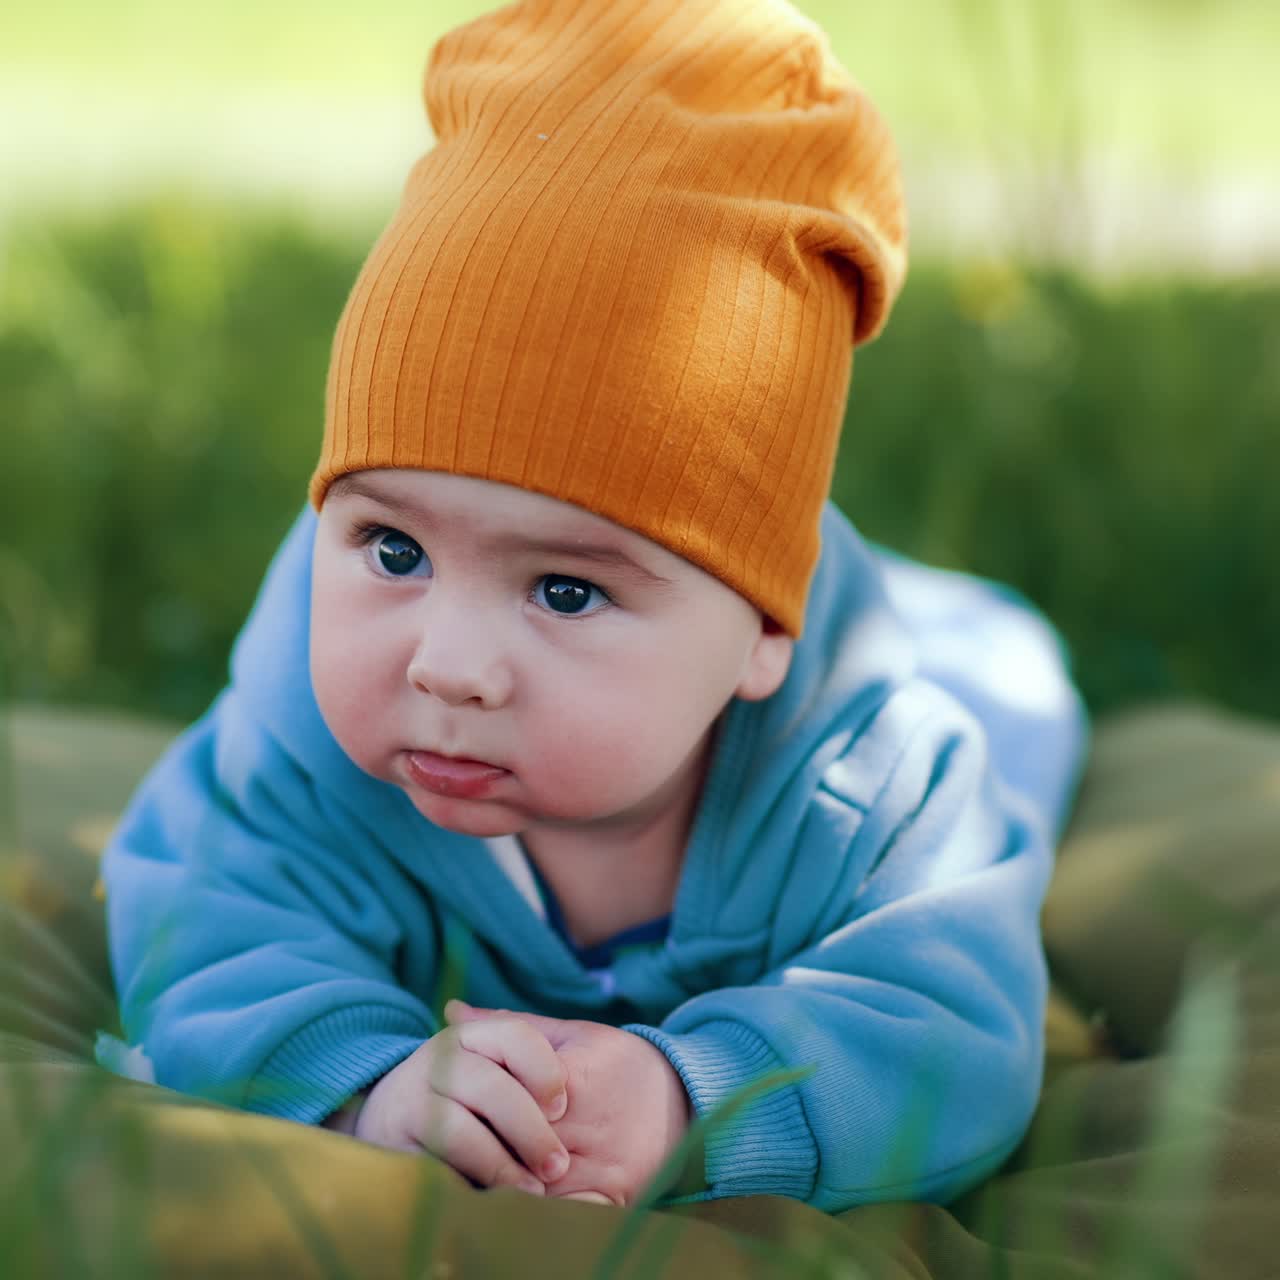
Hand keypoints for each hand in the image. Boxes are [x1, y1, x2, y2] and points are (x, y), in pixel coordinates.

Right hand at [340, 1011, 570, 1195]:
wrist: (390, 1120)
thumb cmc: (467, 1096)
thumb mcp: (499, 1068)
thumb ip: (531, 1059)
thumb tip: (570, 1078)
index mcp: (470, 1036)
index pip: (515, 1035)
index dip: (543, 1071)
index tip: (561, 1108)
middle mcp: (437, 1060)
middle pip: (489, 1086)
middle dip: (529, 1130)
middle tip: (557, 1167)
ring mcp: (409, 1100)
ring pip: (458, 1129)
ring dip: (500, 1164)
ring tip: (532, 1192)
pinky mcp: (394, 1146)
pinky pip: (432, 1166)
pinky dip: (467, 1184)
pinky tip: (491, 1201)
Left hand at [444, 1001, 692, 1206]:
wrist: (684, 1096)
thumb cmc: (618, 1061)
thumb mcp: (572, 1032)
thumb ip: (511, 1026)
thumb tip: (451, 1011)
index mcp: (573, 1078)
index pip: (509, 1098)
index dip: (479, 1106)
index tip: (458, 1106)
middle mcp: (585, 1126)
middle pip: (514, 1146)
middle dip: (484, 1148)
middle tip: (455, 1146)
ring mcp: (599, 1166)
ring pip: (533, 1187)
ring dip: (504, 1184)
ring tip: (476, 1174)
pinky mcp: (611, 1196)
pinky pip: (563, 1215)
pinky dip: (537, 1212)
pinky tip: (518, 1201)